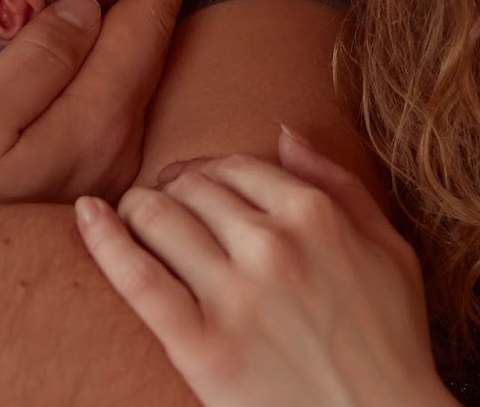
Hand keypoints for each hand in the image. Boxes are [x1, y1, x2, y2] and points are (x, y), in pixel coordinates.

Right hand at [0, 0, 203, 217]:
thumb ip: (39, 59)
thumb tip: (89, 6)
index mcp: (96, 122)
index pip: (146, 24)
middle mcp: (119, 147)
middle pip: (155, 48)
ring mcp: (109, 171)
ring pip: (143, 78)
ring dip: (153, 21)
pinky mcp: (90, 183)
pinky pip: (125, 103)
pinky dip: (133, 58)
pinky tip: (122, 45)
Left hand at [74, 130, 458, 406]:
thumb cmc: (391, 344)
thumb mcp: (391, 253)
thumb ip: (340, 184)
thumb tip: (284, 133)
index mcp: (317, 216)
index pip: (232, 165)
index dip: (207, 175)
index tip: (196, 192)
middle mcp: (273, 246)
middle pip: (189, 186)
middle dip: (171, 192)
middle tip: (164, 212)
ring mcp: (236, 297)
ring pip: (156, 216)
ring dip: (137, 211)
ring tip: (134, 225)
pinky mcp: (202, 348)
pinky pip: (136, 276)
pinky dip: (103, 238)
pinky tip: (88, 216)